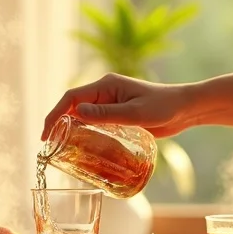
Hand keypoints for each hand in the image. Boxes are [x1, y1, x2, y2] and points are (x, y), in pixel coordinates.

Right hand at [40, 73, 195, 139]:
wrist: (186, 108)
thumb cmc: (165, 106)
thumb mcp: (135, 113)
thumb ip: (107, 114)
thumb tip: (77, 114)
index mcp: (106, 85)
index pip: (71, 98)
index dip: (55, 114)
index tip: (46, 133)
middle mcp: (105, 91)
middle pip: (73, 106)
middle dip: (59, 123)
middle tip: (50, 146)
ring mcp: (111, 102)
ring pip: (84, 115)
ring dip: (72, 129)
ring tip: (62, 149)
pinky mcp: (119, 113)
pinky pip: (96, 122)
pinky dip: (86, 132)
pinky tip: (83, 147)